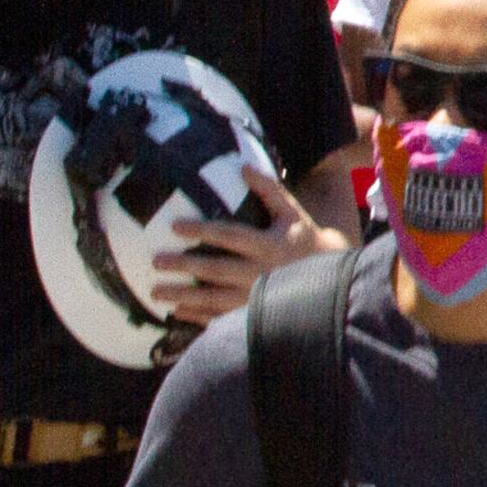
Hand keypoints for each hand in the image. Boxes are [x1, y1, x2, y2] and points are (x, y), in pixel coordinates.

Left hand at [163, 165, 346, 322]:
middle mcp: (262, 273)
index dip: (203, 231)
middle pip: (216, 270)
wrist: (331, 281)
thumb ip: (268, 190)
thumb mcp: (292, 212)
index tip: (175, 227)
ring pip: (215, 299)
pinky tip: (177, 312)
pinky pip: (222, 318)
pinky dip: (198, 317)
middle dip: (184, 266)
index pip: (231, 236)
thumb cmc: (305, 239)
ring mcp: (257, 299)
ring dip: (184, 296)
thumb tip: (242, 167)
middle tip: (156, 261)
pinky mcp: (255, 316)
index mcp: (270, 245)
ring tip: (155, 292)